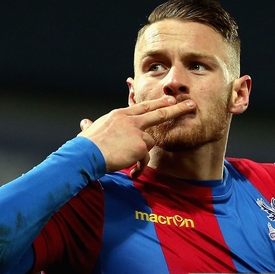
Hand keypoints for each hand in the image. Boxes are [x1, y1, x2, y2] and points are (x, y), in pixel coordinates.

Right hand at [78, 96, 195, 178]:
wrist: (85, 155)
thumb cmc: (85, 145)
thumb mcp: (89, 130)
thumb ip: (91, 126)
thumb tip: (84, 123)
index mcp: (119, 115)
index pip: (142, 106)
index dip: (157, 103)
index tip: (169, 100)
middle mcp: (130, 120)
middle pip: (158, 112)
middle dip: (176, 109)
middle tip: (190, 105)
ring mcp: (136, 132)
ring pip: (150, 141)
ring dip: (143, 154)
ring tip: (132, 164)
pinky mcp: (140, 146)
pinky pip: (145, 158)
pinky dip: (139, 167)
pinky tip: (132, 173)